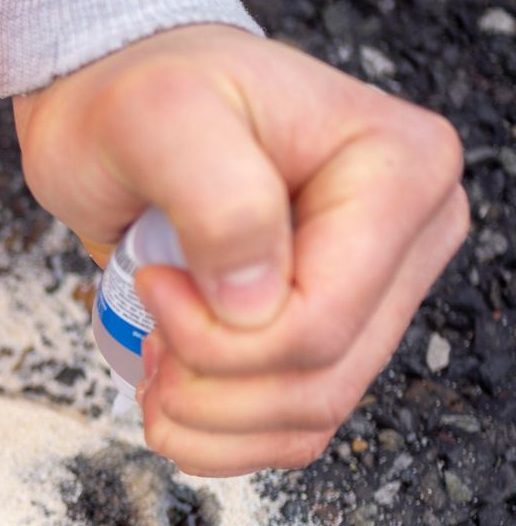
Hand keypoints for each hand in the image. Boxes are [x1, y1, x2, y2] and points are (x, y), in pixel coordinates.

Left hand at [13, 24, 469, 476]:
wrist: (114, 100)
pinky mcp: (336, 328)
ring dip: (210, 419)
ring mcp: (379, 288)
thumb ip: (219, 198)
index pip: (323, 319)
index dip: (218, 337)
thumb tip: (257, 304)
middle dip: (211, 386)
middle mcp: (411, 233)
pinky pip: (297, 425)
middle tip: (147, 328)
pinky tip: (176, 388)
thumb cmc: (136, 92)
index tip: (152, 284)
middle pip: (320, 377)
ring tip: (154, 358)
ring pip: (311, 415)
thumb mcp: (158, 117)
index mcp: (400, 169)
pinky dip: (224, 432)